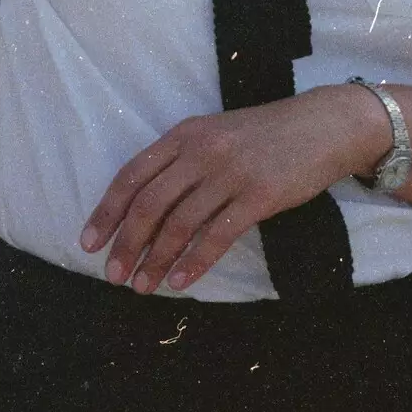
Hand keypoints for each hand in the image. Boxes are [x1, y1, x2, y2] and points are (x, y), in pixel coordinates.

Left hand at [81, 85, 390, 294]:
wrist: (322, 125)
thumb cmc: (266, 134)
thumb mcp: (216, 133)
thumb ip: (183, 160)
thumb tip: (144, 209)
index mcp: (186, 133)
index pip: (133, 174)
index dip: (107, 210)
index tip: (89, 241)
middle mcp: (202, 150)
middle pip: (150, 203)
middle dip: (126, 243)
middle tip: (112, 275)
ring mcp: (231, 172)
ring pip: (179, 224)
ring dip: (155, 260)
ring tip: (142, 286)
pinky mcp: (259, 196)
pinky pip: (217, 235)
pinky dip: (194, 262)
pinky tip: (180, 281)